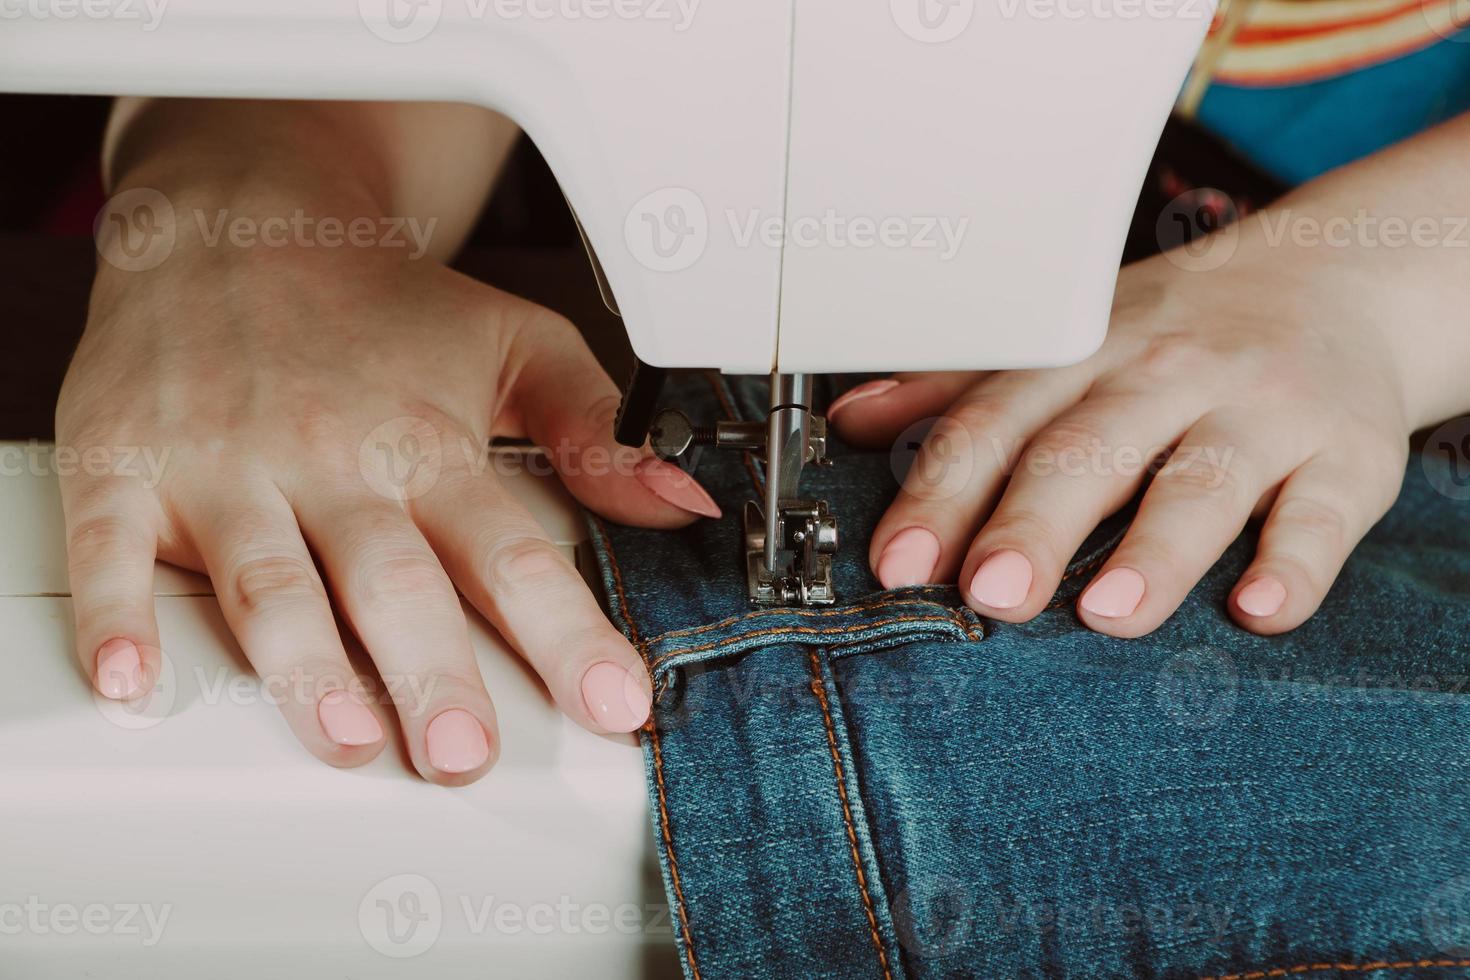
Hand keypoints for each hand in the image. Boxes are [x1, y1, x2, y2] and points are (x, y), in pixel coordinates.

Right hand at [60, 240, 717, 784]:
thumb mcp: (514, 343)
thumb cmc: (377, 306)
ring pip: (269, 579)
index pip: (510, 553)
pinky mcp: (127, 463)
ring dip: (305, 666)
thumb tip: (679, 499)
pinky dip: (116, 614)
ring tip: (348, 740)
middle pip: (392, 581)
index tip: (613, 702)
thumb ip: (597, 430)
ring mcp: (227, 465)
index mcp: (428, 442)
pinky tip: (130, 680)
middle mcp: (332, 459)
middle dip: (434, 672)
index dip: (565, 634)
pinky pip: (113, 546)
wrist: (236, 222)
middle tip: (466, 755)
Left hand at [829, 247, 1412, 635]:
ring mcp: (1262, 414)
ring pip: (1205, 481)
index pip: (1000, 419)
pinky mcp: (1349, 456)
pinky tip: (1260, 609)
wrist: (1339, 283)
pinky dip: (1298, 561)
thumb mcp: (1066, 343)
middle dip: (1036, 520)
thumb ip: (960, 391)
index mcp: (1086, 355)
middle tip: (990, 591)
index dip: (945, 488)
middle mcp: (1168, 376)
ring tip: (1108, 611)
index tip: (899, 558)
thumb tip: (849, 424)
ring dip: (1156, 548)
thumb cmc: (1174, 333)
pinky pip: (1326, 512)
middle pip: (1091, 448)